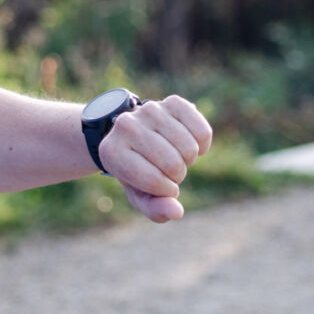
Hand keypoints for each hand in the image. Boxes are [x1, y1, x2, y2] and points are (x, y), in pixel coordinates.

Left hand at [98, 95, 213, 222]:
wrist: (137, 137)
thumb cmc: (138, 172)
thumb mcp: (141, 195)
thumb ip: (155, 209)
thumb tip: (177, 211)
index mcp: (111, 152)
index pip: (153, 180)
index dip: (165, 190)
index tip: (159, 184)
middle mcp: (126, 126)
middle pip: (173, 163)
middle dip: (177, 175)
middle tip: (166, 169)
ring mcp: (149, 110)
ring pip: (189, 148)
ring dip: (188, 160)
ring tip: (174, 155)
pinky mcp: (172, 102)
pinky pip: (202, 131)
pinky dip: (202, 145)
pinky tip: (191, 145)